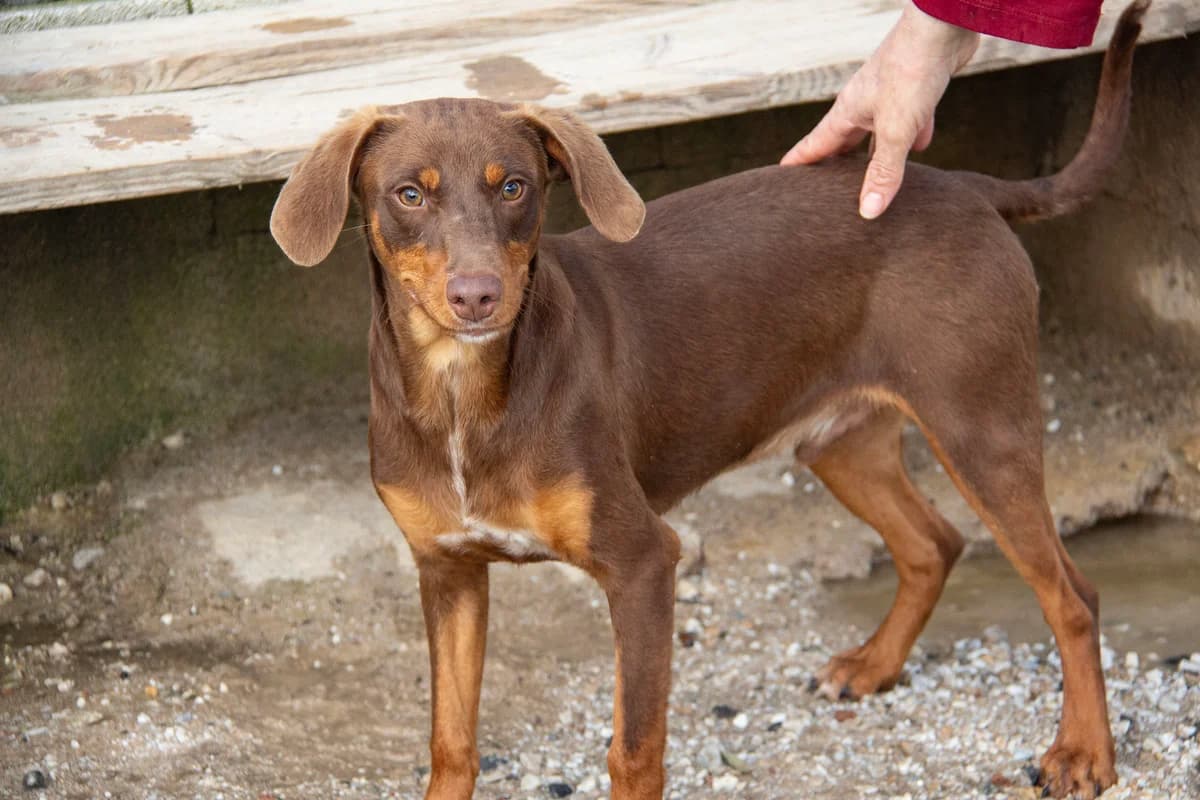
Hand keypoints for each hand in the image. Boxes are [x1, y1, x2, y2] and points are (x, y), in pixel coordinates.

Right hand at [781, 3, 978, 218]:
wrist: (942, 24)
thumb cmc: (911, 71)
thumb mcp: (896, 130)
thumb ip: (884, 172)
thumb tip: (868, 212)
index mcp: (847, 112)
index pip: (815, 144)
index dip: (798, 163)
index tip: (781, 179)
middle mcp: (863, 103)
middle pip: (843, 141)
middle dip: (835, 165)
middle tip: (823, 189)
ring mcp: (889, 95)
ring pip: (876, 132)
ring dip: (873, 154)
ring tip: (869, 177)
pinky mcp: (915, 88)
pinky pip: (908, 119)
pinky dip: (911, 136)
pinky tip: (920, 147)